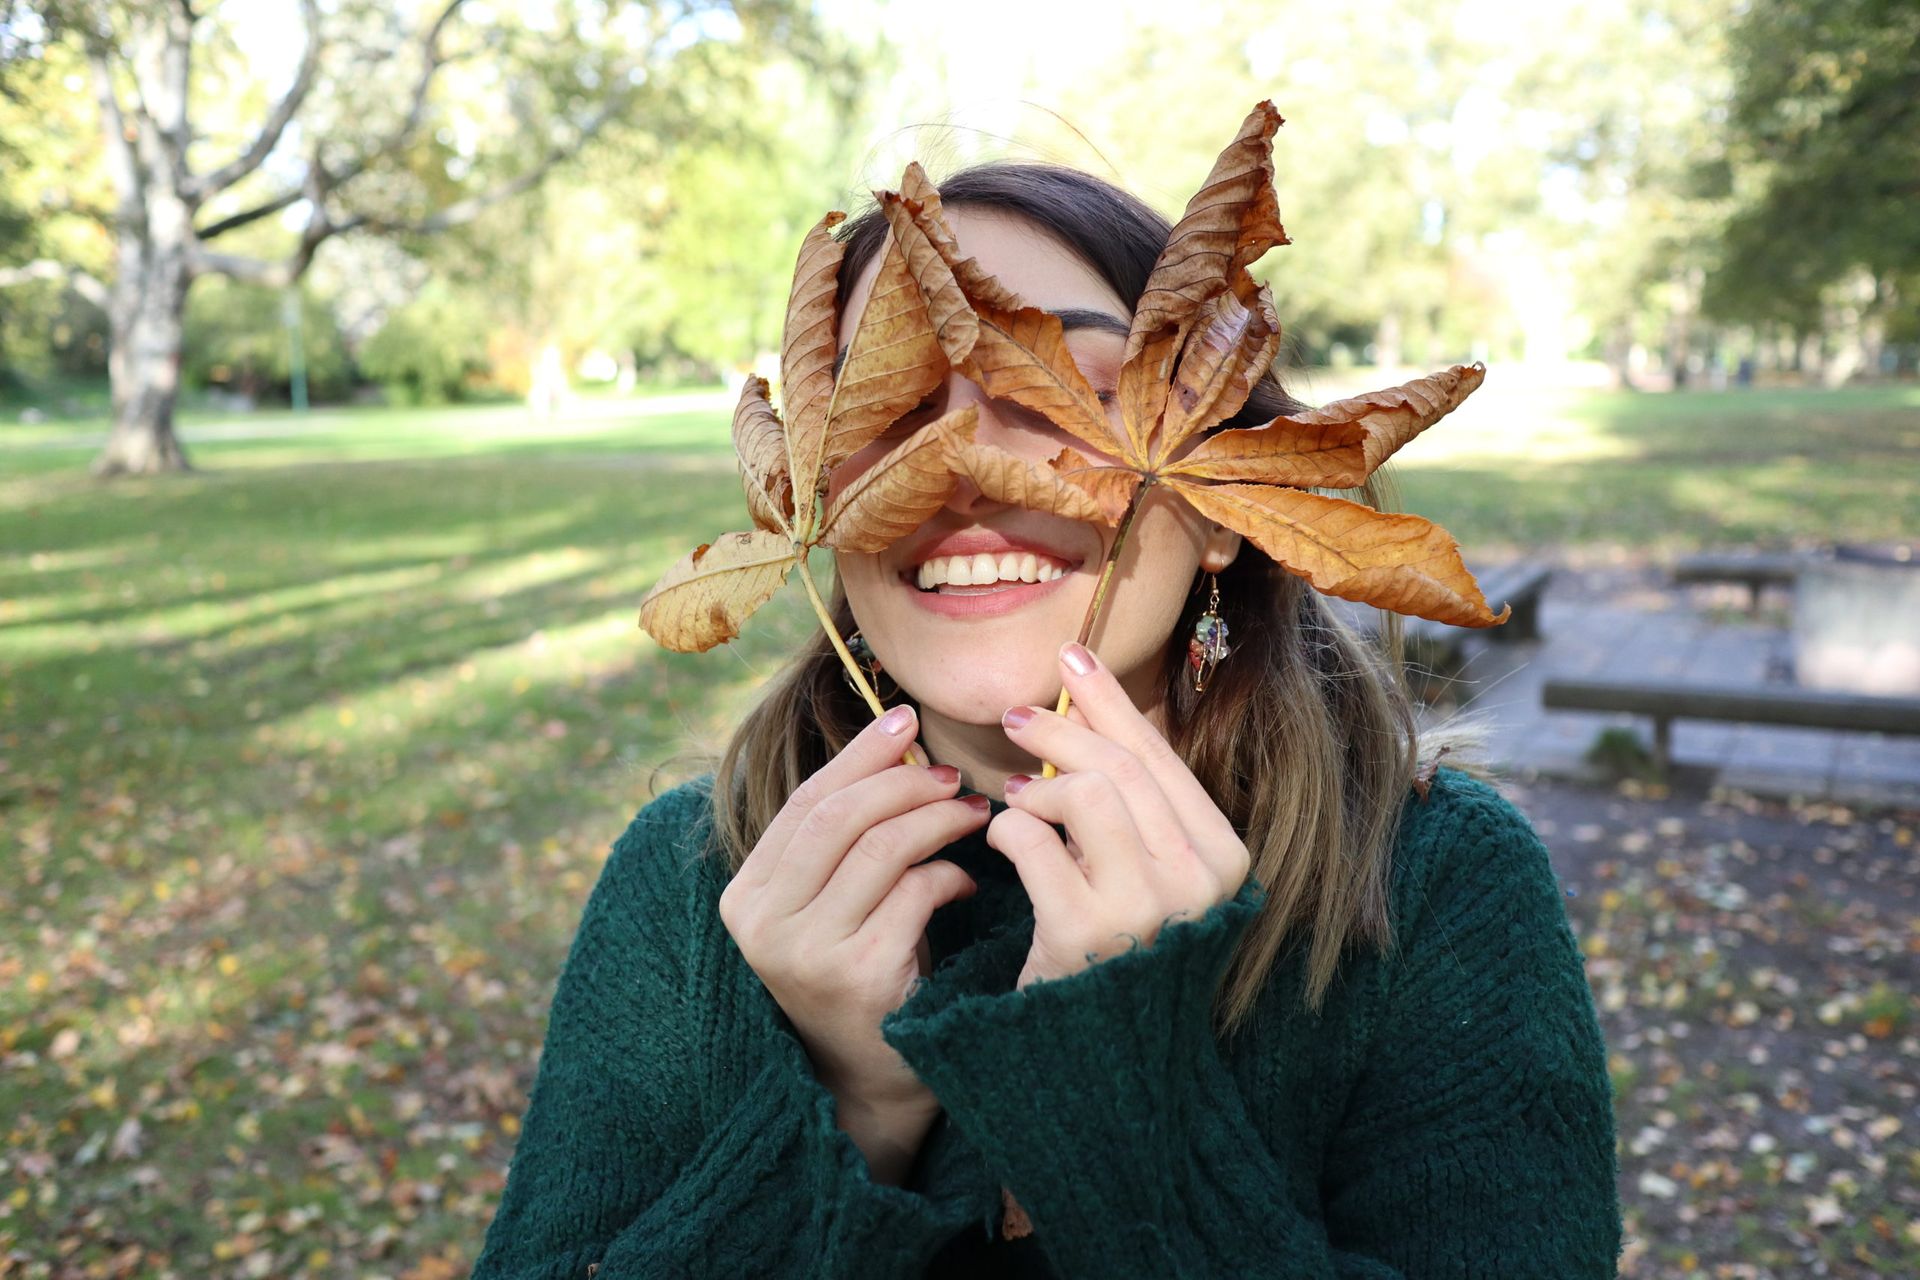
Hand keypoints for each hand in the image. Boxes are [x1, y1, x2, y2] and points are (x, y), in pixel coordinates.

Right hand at [717, 704, 988, 1120]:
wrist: (872, 1079)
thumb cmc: (861, 970)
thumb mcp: (832, 902)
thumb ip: (842, 837)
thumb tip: (895, 739)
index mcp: (746, 897)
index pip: (806, 802)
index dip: (860, 753)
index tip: (906, 719)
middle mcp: (764, 924)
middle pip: (840, 816)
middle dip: (905, 782)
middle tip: (951, 775)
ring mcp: (806, 953)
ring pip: (881, 847)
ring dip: (938, 820)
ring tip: (974, 814)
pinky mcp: (858, 976)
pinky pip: (914, 893)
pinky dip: (949, 875)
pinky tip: (966, 880)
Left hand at [989, 641, 1251, 989]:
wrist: (1102, 1061)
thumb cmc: (1118, 953)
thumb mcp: (1145, 870)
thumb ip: (1131, 800)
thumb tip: (1085, 700)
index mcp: (1224, 859)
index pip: (1161, 757)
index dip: (1110, 702)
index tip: (1071, 657)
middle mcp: (1199, 881)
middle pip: (1123, 767)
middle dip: (1062, 729)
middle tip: (1016, 720)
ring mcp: (1147, 909)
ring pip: (1087, 793)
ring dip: (1038, 786)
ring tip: (1016, 798)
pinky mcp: (1087, 933)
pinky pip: (1035, 840)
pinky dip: (1009, 827)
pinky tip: (1002, 837)